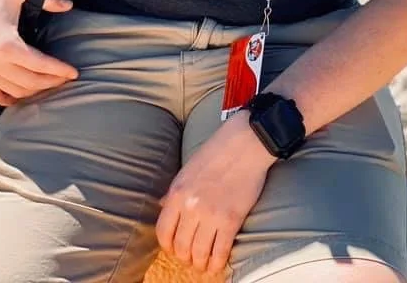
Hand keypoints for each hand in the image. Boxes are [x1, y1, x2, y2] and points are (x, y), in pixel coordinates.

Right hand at [0, 0, 78, 105]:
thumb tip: (69, 5)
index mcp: (6, 44)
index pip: (40, 65)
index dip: (59, 70)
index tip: (74, 73)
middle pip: (30, 83)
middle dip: (52, 82)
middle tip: (66, 77)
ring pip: (15, 92)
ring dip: (35, 91)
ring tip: (50, 82)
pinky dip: (11, 99)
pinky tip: (24, 93)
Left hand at [155, 110, 274, 274]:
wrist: (246, 143)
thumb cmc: (217, 152)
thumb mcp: (188, 169)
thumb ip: (173, 191)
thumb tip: (161, 206)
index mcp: (177, 192)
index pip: (163, 232)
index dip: (167, 246)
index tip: (174, 248)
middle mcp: (190, 207)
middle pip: (181, 246)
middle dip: (185, 257)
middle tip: (191, 257)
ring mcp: (211, 214)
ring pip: (199, 253)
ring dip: (200, 263)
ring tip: (204, 264)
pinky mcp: (231, 220)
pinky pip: (220, 251)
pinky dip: (217, 263)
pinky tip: (218, 264)